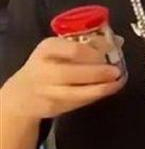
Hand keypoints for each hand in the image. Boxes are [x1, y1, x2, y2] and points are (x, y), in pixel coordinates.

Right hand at [2, 37, 124, 119]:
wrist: (22, 93)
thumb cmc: (49, 64)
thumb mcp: (61, 47)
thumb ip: (88, 43)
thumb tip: (118, 41)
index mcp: (47, 49)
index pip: (72, 49)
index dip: (94, 51)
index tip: (110, 51)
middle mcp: (43, 70)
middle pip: (70, 73)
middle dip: (96, 72)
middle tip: (115, 71)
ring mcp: (45, 91)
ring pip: (74, 92)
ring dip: (99, 88)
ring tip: (116, 82)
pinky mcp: (52, 107)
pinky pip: (76, 102)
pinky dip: (94, 96)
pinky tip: (108, 90)